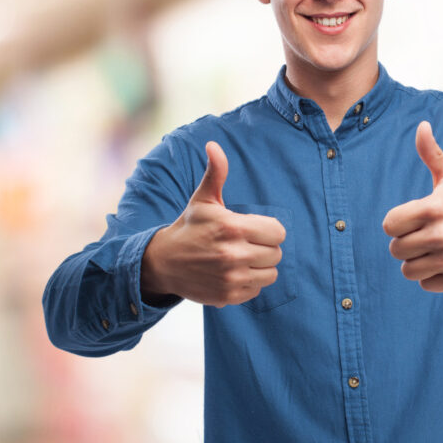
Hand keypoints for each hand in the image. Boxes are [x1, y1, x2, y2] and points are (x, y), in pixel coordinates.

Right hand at [141, 141, 286, 307]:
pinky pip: (257, 290)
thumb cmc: (190, 227)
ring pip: (271, 274)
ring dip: (260, 267)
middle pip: (276, 254)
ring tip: (242, 259)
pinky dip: (249, 283)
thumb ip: (216, 173)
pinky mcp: (229, 296)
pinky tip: (233, 274)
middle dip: (265, 248)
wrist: (164, 263)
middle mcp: (233, 254)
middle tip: (246, 244)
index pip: (278, 232)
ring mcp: (231, 277)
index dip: (269, 230)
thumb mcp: (203, 200)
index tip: (254, 229)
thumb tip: (213, 145)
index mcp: (231, 227)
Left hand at [382, 121, 442, 291]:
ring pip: (408, 270)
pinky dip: (432, 276)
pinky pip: (425, 283)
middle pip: (396, 249)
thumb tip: (422, 125)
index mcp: (434, 208)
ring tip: (434, 250)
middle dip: (406, 243)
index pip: (389, 225)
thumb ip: (432, 154)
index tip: (413, 220)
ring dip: (417, 262)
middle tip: (426, 235)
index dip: (397, 223)